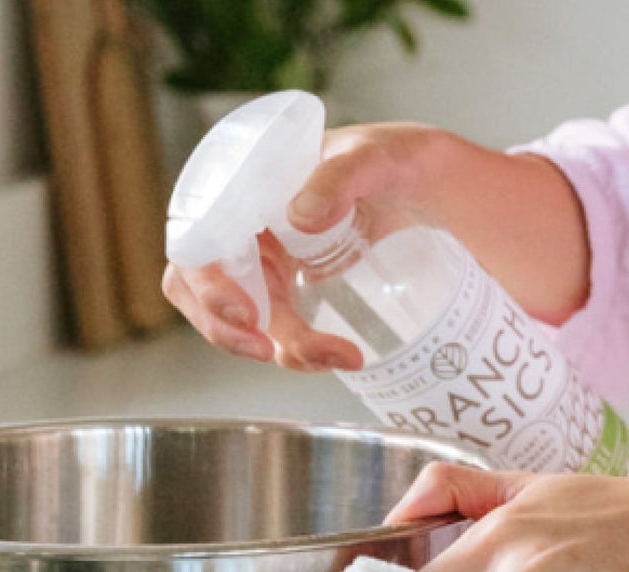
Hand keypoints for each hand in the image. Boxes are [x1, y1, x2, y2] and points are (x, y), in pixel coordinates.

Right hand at [162, 122, 452, 371]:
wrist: (433, 187)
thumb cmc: (397, 157)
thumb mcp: (373, 157)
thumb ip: (338, 177)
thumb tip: (299, 217)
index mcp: (244, 185)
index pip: (196, 237)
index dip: (207, 281)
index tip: (246, 313)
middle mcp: (244, 225)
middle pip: (201, 289)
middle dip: (228, 330)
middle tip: (270, 350)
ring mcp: (265, 258)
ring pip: (240, 318)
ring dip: (277, 347)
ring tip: (337, 356)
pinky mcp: (291, 287)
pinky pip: (274, 328)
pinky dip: (297, 350)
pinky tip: (336, 355)